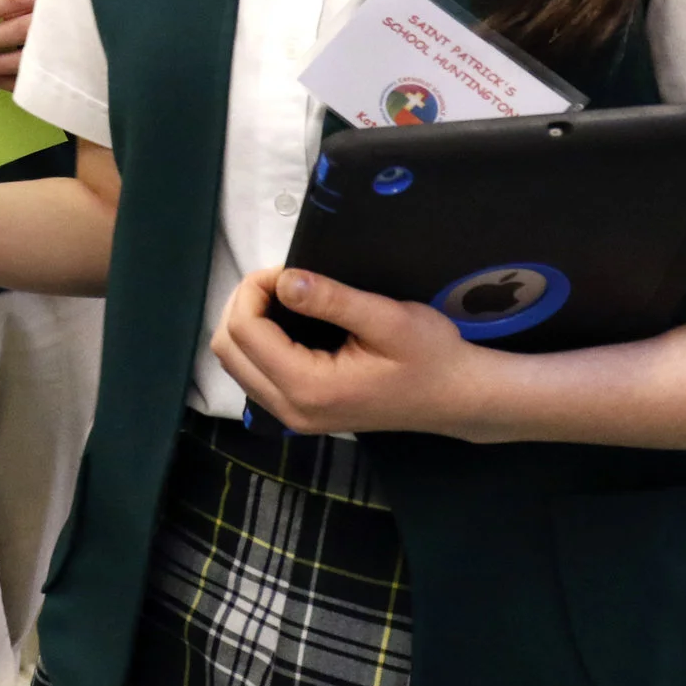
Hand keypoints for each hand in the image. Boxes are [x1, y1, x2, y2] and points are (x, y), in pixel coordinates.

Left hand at [210, 267, 493, 438]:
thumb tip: (284, 281)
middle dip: (244, 303)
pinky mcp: (299, 412)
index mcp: (308, 388)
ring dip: (247, 322)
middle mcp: (290, 410)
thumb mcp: (388, 319)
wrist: (459, 398)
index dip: (254, 289)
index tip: (286, 269)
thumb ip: (333, 300)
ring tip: (282, 296)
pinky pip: (252, 373)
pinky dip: (257, 342)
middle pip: (227, 348)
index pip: (245, 331)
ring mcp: (292, 417)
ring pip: (234, 362)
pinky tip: (285, 321)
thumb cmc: (431, 357)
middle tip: (281, 280)